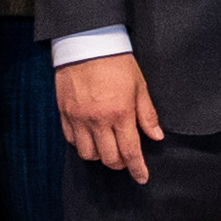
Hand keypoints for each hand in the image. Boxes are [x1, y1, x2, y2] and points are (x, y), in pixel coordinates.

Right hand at [57, 51, 161, 179]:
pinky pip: (71, 140)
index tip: (142, 177)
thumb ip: (147, 114)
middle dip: (120, 164)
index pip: (130, 151)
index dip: (137, 169)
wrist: (86, 43)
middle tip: (126, 158)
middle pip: (108, 158)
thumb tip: (156, 136)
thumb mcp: (139, 86)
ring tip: (107, 146)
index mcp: (120, 114)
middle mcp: (98, 120)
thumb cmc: (116, 62)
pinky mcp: (64, 113)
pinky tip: (90, 137)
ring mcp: (79, 118)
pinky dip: (82, 144)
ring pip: (88, 154)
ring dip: (100, 155)